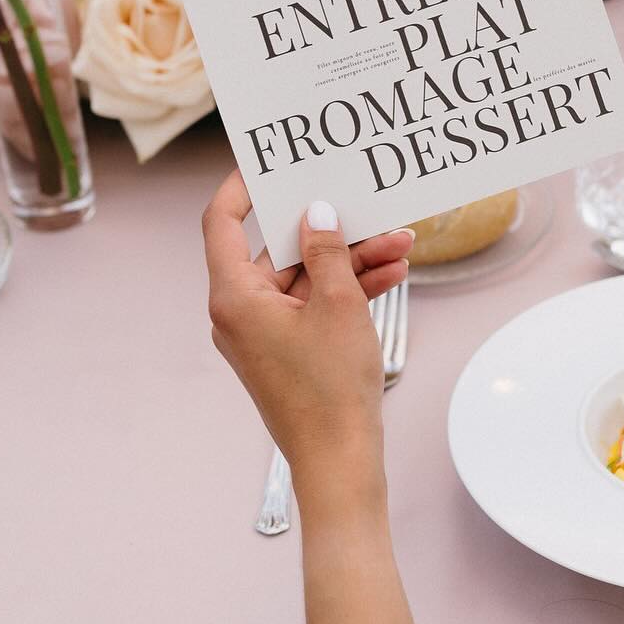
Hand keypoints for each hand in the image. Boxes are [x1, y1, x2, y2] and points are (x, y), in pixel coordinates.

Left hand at [201, 171, 411, 487]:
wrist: (340, 461)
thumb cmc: (331, 389)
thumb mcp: (338, 305)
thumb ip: (326, 251)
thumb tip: (317, 213)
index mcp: (234, 296)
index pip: (223, 222)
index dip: (243, 186)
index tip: (269, 162)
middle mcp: (240, 312)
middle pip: (279, 251)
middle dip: (331, 230)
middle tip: (368, 205)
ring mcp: (263, 333)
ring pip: (305, 279)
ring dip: (350, 260)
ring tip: (400, 243)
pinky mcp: (287, 350)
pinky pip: (312, 306)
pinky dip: (346, 291)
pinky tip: (392, 274)